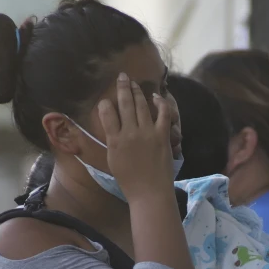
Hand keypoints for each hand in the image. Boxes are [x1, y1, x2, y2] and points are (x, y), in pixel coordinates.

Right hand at [98, 72, 176, 201]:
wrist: (150, 192)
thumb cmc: (129, 181)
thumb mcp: (113, 160)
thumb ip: (112, 142)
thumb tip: (113, 129)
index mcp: (115, 140)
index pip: (107, 113)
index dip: (105, 103)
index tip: (105, 100)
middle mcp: (130, 133)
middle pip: (125, 104)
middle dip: (122, 87)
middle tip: (122, 77)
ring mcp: (148, 132)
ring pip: (142, 105)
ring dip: (138, 91)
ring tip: (134, 83)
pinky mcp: (163, 135)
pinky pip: (163, 114)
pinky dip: (160, 102)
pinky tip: (157, 96)